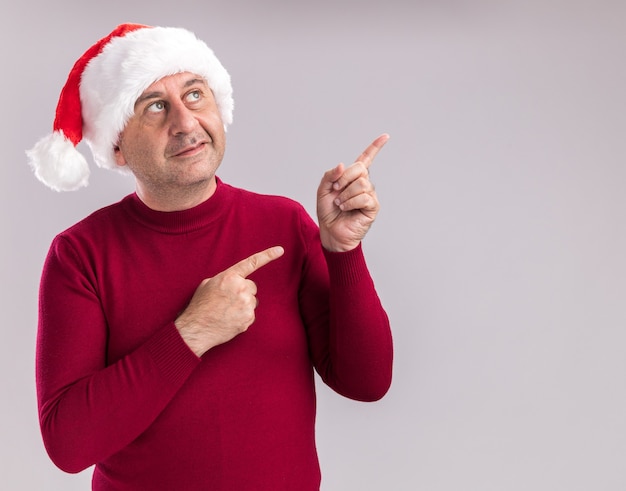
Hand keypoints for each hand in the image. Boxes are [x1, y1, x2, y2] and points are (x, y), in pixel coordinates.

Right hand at [175, 246, 284, 356]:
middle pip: (251, 287)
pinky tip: (230, 319)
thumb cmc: (200, 305)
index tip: (280, 250)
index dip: (268, 255)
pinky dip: (242, 317)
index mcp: (230, 277)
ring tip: (227, 311)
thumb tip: (231, 282)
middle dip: (243, 292)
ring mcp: (246, 304)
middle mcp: (241, 288)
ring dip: (243, 305)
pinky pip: (250, 314)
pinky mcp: (249, 318)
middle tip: (228, 301)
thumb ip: (224, 279)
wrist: (197, 328)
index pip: (252, 263)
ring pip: (252, 301)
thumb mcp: (208, 284)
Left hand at [317, 134, 388, 251]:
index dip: (375, 147)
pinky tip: (346, 208)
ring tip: (340, 204)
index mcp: (352, 177)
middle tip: (336, 190)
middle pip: (360, 168)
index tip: (385, 137)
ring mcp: (369, 195)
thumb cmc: (328, 212)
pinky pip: (365, 197)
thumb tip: (343, 165)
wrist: (331, 231)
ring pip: (362, 183)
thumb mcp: (323, 190)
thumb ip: (330, 175)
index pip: (366, 159)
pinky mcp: (372, 207)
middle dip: (344, 178)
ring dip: (346, 194)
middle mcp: (363, 183)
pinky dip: (351, 202)